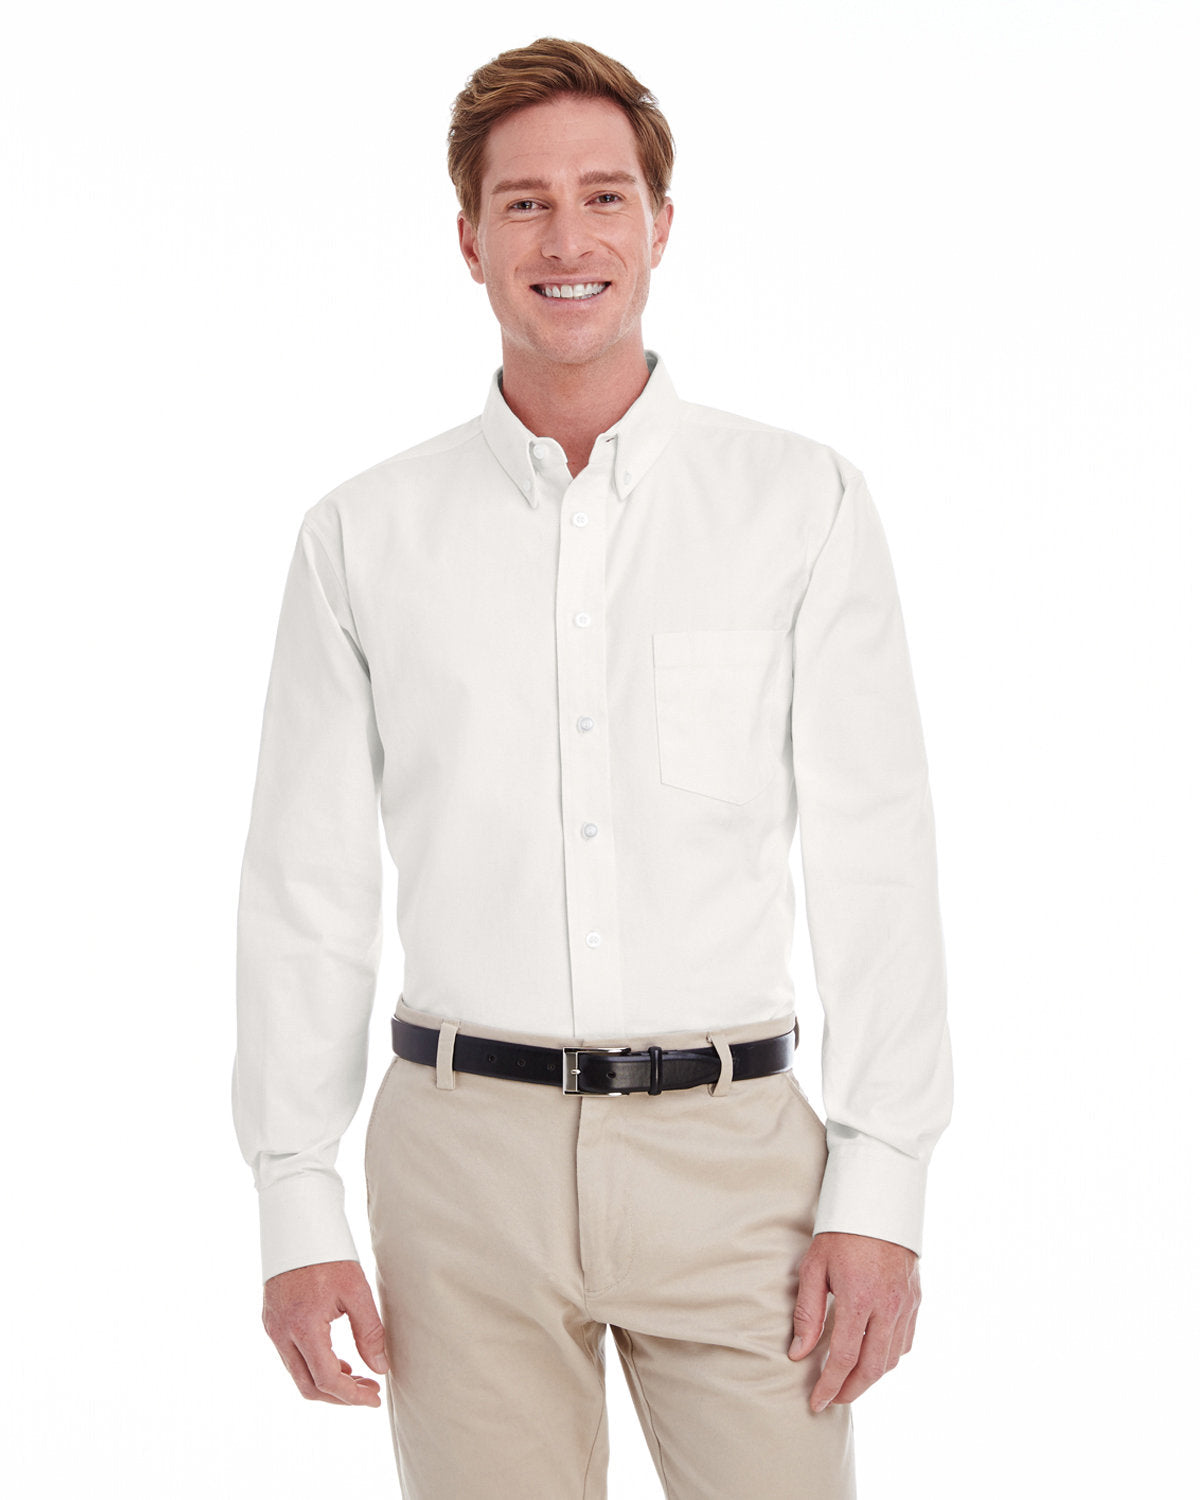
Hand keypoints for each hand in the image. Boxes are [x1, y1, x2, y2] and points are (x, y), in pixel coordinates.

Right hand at [262, 1259, 389, 1405]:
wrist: (297, 1225)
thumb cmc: (329, 1254)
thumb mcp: (356, 1290)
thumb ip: (369, 1332)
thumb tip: (379, 1368)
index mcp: (303, 1327)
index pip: (326, 1379)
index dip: (352, 1396)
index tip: (375, 1397)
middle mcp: (281, 1333)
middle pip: (308, 1386)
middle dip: (340, 1396)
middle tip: (369, 1391)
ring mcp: (272, 1328)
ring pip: (297, 1374)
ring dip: (326, 1382)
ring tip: (357, 1375)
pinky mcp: (271, 1321)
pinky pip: (291, 1357)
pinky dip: (313, 1365)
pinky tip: (337, 1358)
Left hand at [788, 1230, 919, 1412]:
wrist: (878, 1202)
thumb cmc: (840, 1233)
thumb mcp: (814, 1267)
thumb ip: (807, 1312)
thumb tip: (799, 1353)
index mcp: (859, 1298)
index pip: (844, 1358)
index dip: (829, 1385)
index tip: (816, 1402)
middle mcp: (888, 1306)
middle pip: (872, 1367)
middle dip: (851, 1391)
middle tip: (832, 1400)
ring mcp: (906, 1304)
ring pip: (892, 1359)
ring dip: (870, 1378)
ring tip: (848, 1382)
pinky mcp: (916, 1300)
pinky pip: (906, 1342)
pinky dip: (888, 1357)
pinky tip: (871, 1357)